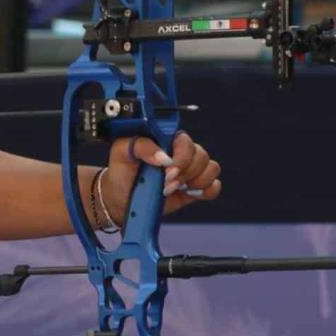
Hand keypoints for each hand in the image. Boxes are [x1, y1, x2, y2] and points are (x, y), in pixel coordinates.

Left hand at [100, 131, 221, 224]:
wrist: (121, 196)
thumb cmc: (121, 170)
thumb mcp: (121, 152)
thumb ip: (141, 146)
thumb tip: (164, 157)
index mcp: (166, 139)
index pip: (186, 141)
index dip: (181, 157)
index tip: (167, 170)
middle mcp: (182, 152)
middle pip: (202, 156)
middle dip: (185, 173)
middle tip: (166, 184)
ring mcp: (191, 169)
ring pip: (211, 168)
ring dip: (195, 182)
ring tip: (172, 189)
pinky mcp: (195, 187)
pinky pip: (215, 186)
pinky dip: (206, 190)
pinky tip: (189, 193)